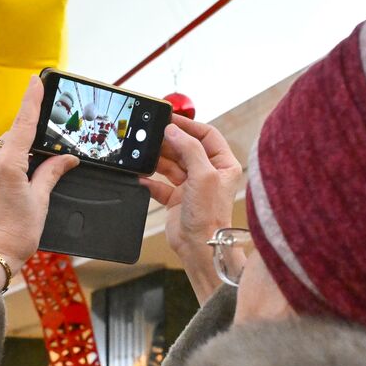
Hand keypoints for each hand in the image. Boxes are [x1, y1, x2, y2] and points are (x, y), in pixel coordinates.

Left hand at [0, 77, 79, 281]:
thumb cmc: (16, 234)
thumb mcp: (40, 202)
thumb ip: (52, 173)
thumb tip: (66, 159)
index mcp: (8, 164)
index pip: (24, 124)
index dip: (32, 100)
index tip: (36, 80)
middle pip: (14, 139)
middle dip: (31, 144)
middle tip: (48, 162)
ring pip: (4, 152)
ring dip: (19, 159)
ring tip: (29, 186)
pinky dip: (8, 167)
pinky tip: (16, 187)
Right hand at [139, 116, 242, 302]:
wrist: (200, 247)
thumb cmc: (210, 215)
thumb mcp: (204, 174)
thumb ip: (189, 148)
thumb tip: (173, 130)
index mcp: (224, 164)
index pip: (207, 135)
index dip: (189, 126)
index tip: (170, 119)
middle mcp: (209, 173)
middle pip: (186, 148)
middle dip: (169, 142)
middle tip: (152, 135)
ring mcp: (191, 186)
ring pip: (171, 164)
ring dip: (157, 159)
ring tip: (144, 154)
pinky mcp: (176, 199)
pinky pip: (160, 184)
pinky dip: (150, 180)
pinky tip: (141, 177)